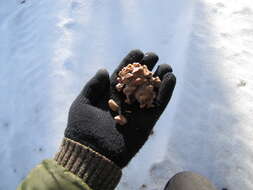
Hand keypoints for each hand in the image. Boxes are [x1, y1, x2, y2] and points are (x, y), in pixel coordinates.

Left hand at [64, 50, 175, 167]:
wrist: (91, 154)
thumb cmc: (82, 129)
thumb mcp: (82, 104)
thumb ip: (92, 87)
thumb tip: (103, 69)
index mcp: (109, 95)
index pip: (122, 75)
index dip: (129, 63)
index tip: (137, 51)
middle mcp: (125, 101)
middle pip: (138, 81)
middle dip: (146, 68)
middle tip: (153, 56)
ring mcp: (137, 111)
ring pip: (151, 91)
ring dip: (159, 78)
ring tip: (166, 66)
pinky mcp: (147, 121)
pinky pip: (159, 105)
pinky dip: (166, 92)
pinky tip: (171, 79)